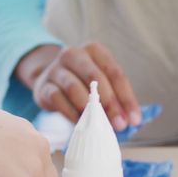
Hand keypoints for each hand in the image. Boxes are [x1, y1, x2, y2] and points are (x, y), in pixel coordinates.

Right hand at [16, 43, 140, 130]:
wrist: (49, 78)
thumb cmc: (83, 81)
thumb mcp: (100, 81)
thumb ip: (115, 96)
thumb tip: (131, 120)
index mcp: (95, 50)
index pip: (115, 73)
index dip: (127, 98)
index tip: (135, 120)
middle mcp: (75, 54)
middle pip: (96, 78)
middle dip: (111, 104)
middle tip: (120, 124)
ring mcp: (56, 69)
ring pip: (74, 88)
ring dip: (89, 109)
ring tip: (100, 126)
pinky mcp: (43, 85)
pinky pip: (57, 99)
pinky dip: (71, 113)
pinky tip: (81, 124)